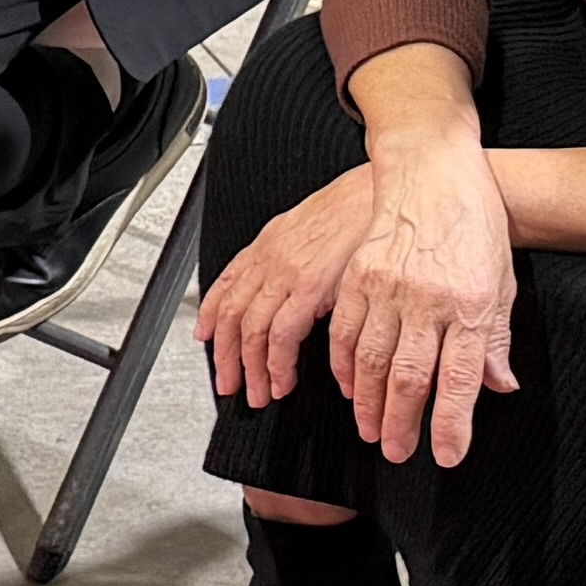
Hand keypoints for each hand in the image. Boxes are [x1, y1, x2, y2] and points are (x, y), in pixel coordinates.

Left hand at [197, 161, 379, 410]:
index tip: (205, 337)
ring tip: (258, 393)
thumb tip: (292, 286)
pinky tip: (284, 381)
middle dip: (225, 356)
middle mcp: (271, 259)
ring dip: (252, 370)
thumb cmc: (359, 210)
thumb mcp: (312, 227)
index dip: (210, 315)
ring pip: (251, 331)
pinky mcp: (310, 287)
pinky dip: (278, 364)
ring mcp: (288, 273)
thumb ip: (295, 255)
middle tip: (228, 384)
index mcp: (269, 244)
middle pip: (232, 316)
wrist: (381, 191)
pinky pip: (281, 335)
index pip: (225, 285)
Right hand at [326, 116, 514, 466]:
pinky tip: (350, 386)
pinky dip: (345, 365)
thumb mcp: (500, 283)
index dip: (451, 423)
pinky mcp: (360, 275)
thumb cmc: (474, 225)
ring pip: (374, 360)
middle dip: (404, 423)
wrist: (434, 170)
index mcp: (471, 304)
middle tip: (398, 452)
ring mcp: (389, 286)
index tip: (447, 455)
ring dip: (370, 403)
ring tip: (372, 430)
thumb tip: (498, 386)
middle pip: (411, 377)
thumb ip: (494, 339)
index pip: (461, 379)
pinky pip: (346, 331)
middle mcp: (429, 299)